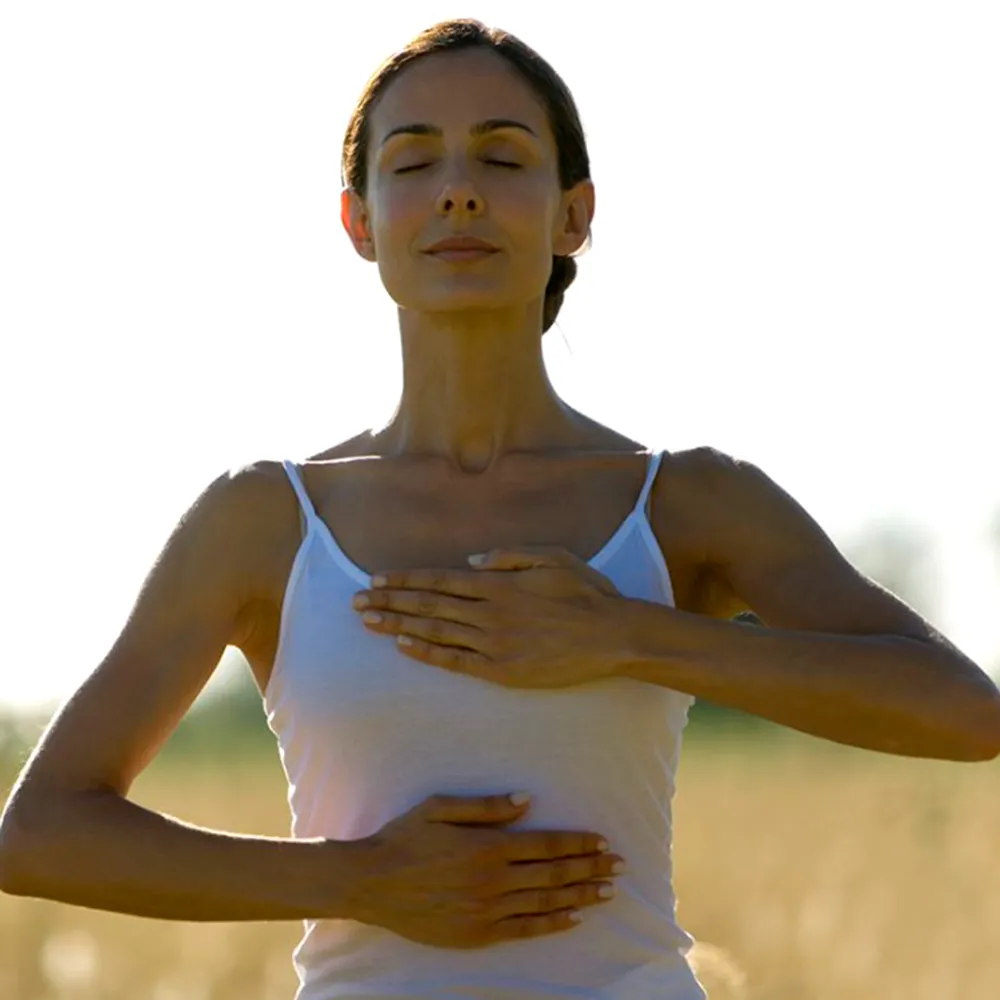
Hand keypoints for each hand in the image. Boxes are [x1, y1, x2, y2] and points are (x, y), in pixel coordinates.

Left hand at [352, 545, 626, 688]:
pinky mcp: (502, 671)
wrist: (613, 637)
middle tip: (356, 602)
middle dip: (389, 602)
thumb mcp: (553, 558)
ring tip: (368, 622)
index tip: (377, 580)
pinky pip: (455, 662)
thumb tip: (471, 560)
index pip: (440, 581)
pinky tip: (404, 647)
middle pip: (428, 606)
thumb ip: (509, 556)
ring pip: (435, 632)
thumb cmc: (587, 593)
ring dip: (397, 626)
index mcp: (499, 584)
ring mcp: (494, 644)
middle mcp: (490, 612)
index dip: (405, 581)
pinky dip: (427, 653)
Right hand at [352, 792, 624, 948]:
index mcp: (487, 846)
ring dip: (580, 895)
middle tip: (621, 866)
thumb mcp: (440, 808)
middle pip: (554, 874)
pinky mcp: (477, 934)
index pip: (546, 845)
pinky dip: (552, 924)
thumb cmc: (405, 837)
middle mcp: (493, 879)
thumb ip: (486, 806)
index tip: (604, 842)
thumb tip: (527, 800)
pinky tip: (573, 918)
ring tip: (608, 891)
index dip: (578, 844)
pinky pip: (523, 929)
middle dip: (591, 868)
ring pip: (545, 902)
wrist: (371, 882)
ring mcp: (486, 910)